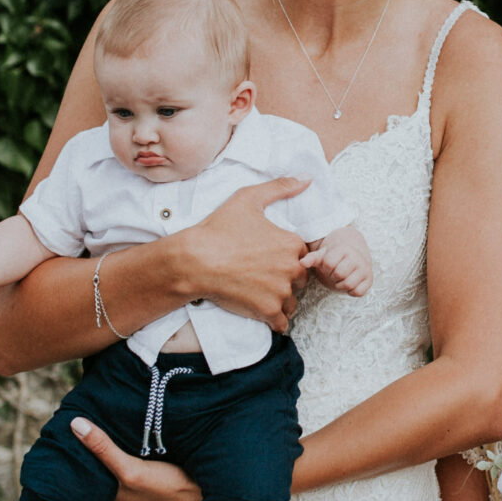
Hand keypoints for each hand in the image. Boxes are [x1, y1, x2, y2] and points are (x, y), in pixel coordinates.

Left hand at [68, 418, 204, 500]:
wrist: (207, 497)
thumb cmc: (168, 488)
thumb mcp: (132, 471)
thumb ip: (104, 450)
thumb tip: (75, 424)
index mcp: (108, 499)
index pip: (80, 477)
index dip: (69, 456)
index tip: (56, 432)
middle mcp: (118, 495)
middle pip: (94, 470)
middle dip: (84, 450)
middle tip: (70, 420)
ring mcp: (134, 487)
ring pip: (110, 465)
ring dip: (104, 448)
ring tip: (89, 420)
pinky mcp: (149, 477)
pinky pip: (126, 460)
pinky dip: (120, 448)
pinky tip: (120, 432)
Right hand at [175, 178, 313, 330]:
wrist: (194, 260)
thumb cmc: (219, 229)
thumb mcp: (248, 199)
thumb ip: (280, 187)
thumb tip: (306, 179)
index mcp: (291, 243)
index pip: (302, 254)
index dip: (286, 256)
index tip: (268, 257)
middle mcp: (291, 268)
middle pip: (300, 278)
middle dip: (286, 278)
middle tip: (263, 275)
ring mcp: (280, 292)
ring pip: (292, 300)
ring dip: (281, 299)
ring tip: (260, 292)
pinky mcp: (267, 311)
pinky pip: (282, 321)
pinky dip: (275, 319)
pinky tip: (262, 310)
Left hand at [302, 226, 374, 297]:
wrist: (353, 253)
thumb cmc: (334, 256)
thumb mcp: (322, 254)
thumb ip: (312, 258)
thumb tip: (301, 263)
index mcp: (344, 249)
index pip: (329, 263)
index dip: (325, 267)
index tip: (328, 265)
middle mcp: (357, 257)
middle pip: (339, 274)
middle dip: (332, 276)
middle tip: (334, 273)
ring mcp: (365, 269)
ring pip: (348, 284)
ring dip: (340, 285)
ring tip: (340, 278)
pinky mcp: (369, 280)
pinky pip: (358, 292)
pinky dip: (351, 291)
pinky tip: (349, 283)